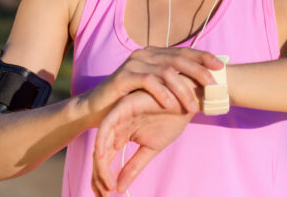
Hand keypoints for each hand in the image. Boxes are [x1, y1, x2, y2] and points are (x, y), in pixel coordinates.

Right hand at [83, 47, 221, 125]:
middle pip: (178, 59)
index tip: (221, 66)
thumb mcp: (155, 88)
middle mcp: (145, 53)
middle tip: (214, 86)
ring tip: (192, 106)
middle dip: (199, 72)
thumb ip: (172, 81)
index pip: (184, 51)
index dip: (203, 57)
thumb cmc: (130, 99)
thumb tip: (201, 83)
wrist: (98, 108)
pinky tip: (171, 105)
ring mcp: (134, 63)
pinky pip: (148, 81)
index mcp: (155, 53)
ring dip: (182, 88)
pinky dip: (162, 93)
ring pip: (166, 71)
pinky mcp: (124, 76)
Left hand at [92, 76, 201, 195]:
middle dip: (98, 176)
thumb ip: (134, 166)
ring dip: (100, 165)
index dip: (102, 179)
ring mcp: (118, 117)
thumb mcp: (151, 149)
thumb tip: (120, 188)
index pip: (106, 160)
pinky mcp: (123, 107)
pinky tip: (102, 157)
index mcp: (122, 135)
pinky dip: (103, 141)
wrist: (187, 100)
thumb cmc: (172, 119)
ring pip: (101, 143)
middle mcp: (117, 127)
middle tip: (102, 196)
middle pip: (100, 154)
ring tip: (105, 183)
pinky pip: (107, 125)